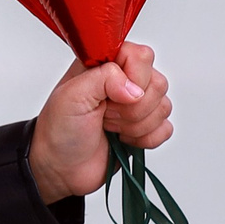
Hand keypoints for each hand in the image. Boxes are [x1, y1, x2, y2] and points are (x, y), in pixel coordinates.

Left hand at [28, 41, 173, 204]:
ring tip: (108, 126)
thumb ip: (102, 79)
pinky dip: (145, 139)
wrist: (61, 168)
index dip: (133, 78)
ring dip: (135, 124)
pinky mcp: (146, 128)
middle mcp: (123, 81)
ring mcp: (136, 105)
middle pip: (157, 83)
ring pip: (164, 106)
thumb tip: (133, 88)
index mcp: (104, 66)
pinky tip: (123, 139)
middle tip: (104, 114)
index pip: (141, 56)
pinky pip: (166, 128)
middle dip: (131, 107)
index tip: (110, 96)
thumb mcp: (70, 97)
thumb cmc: (58, 130)